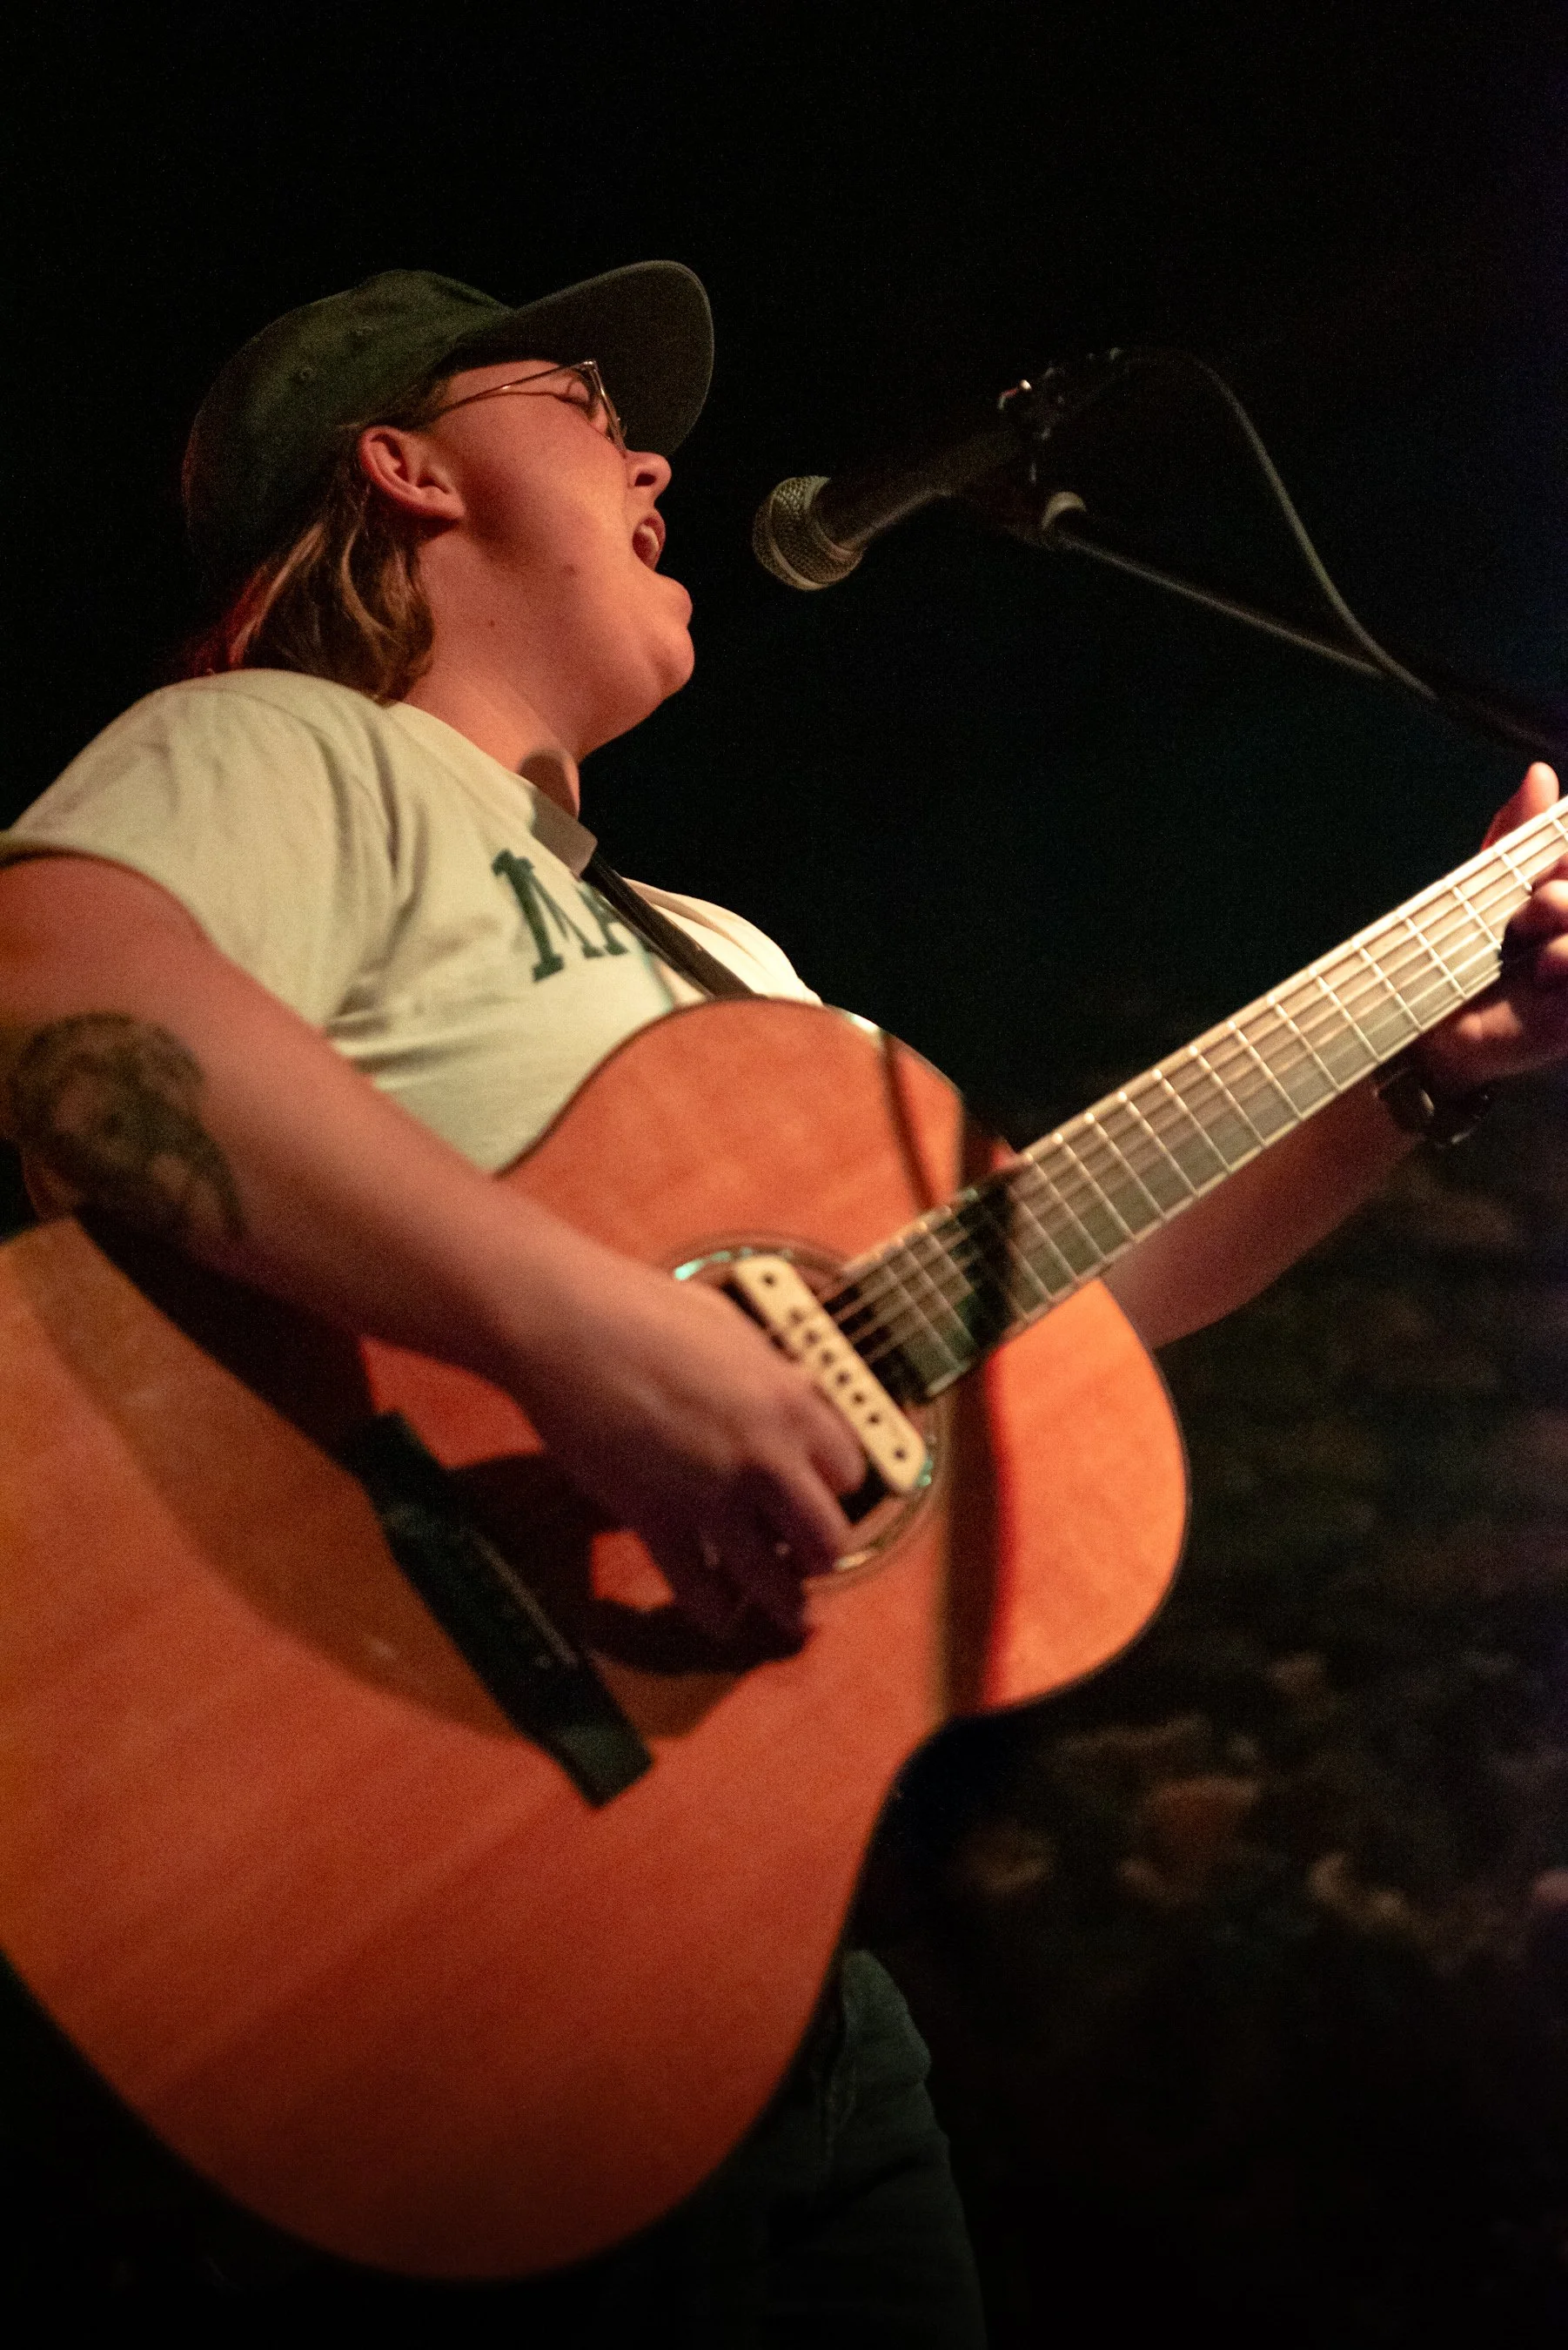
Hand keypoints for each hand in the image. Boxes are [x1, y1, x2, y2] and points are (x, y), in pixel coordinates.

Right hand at [502, 1249, 865, 1644]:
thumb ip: (767, 1369)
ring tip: (792, 1616)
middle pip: (826, 1537)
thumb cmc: (639, 1308)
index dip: (837, 1486)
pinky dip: (714, 1613)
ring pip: (773, 1580)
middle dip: (824, 1554)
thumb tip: (789, 1385)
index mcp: (788, 1401)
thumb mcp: (730, 1326)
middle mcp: (763, 1456)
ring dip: (786, 1604)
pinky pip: (699, 1590)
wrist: (564, 1325)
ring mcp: (711, 1495)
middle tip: (814, 1559)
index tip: (826, 1494)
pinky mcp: (657, 1521)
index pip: (848, 1469)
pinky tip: (720, 1619)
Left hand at [1420, 763, 1567, 1093]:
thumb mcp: (1484, 883)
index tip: (1545, 872)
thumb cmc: (1454, 951)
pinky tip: (1548, 972)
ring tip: (1538, 956)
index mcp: (1564, 890)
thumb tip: (1540, 771)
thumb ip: (1518, 833)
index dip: (1566, 857)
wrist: (1425, 1024)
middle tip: (1536, 907)